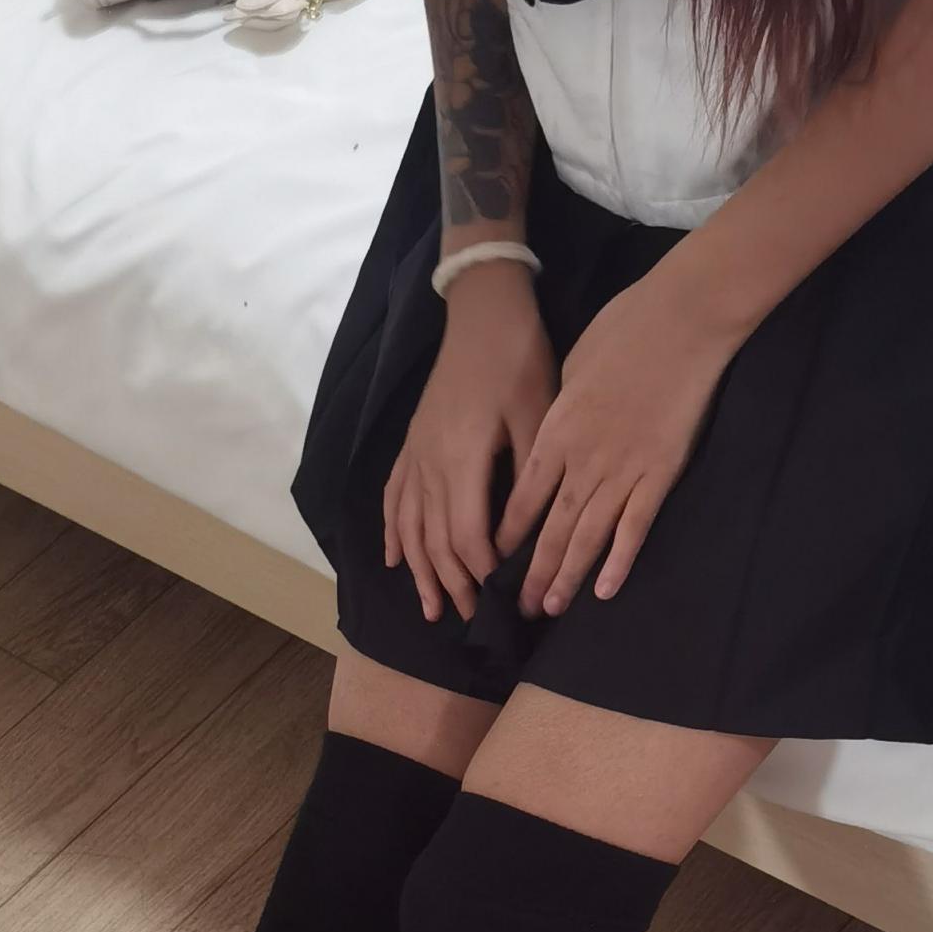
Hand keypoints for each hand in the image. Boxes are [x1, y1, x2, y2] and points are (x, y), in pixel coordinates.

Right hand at [384, 264, 556, 622]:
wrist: (482, 313)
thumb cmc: (518, 360)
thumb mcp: (539, 414)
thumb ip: (530, 478)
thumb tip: (526, 536)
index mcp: (463, 459)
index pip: (467, 535)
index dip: (483, 572)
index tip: (504, 599)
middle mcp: (430, 464)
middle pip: (435, 540)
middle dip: (455, 584)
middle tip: (476, 618)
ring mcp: (415, 454)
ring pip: (411, 527)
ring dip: (421, 572)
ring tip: (434, 609)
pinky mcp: (411, 444)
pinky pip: (395, 499)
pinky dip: (393, 533)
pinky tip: (393, 560)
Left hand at [496, 263, 737, 615]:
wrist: (681, 319)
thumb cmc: (625, 328)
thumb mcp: (573, 366)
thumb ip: (562, 409)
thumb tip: (557, 430)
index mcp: (556, 432)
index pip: (522, 498)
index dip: (506, 536)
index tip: (492, 562)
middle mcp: (582, 460)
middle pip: (550, 528)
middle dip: (532, 573)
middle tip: (517, 608)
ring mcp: (623, 470)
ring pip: (587, 537)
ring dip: (566, 577)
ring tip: (551, 609)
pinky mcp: (661, 473)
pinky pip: (635, 527)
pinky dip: (619, 562)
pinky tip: (604, 591)